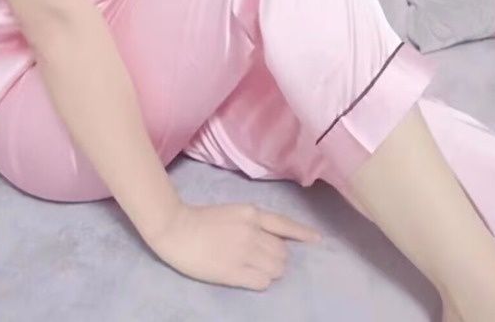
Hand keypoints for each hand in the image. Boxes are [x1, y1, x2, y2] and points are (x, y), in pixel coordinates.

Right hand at [146, 199, 322, 289]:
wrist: (177, 228)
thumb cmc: (202, 219)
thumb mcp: (234, 212)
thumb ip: (255, 222)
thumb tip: (273, 239)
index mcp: (252, 214)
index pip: (285, 225)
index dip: (303, 234)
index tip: (318, 240)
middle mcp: (253, 232)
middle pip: (282, 253)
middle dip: (278, 258)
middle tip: (264, 260)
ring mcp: (244, 252)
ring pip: (275, 269)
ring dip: (270, 271)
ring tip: (255, 269)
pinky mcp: (234, 271)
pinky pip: (262, 282)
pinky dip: (261, 282)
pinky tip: (250, 278)